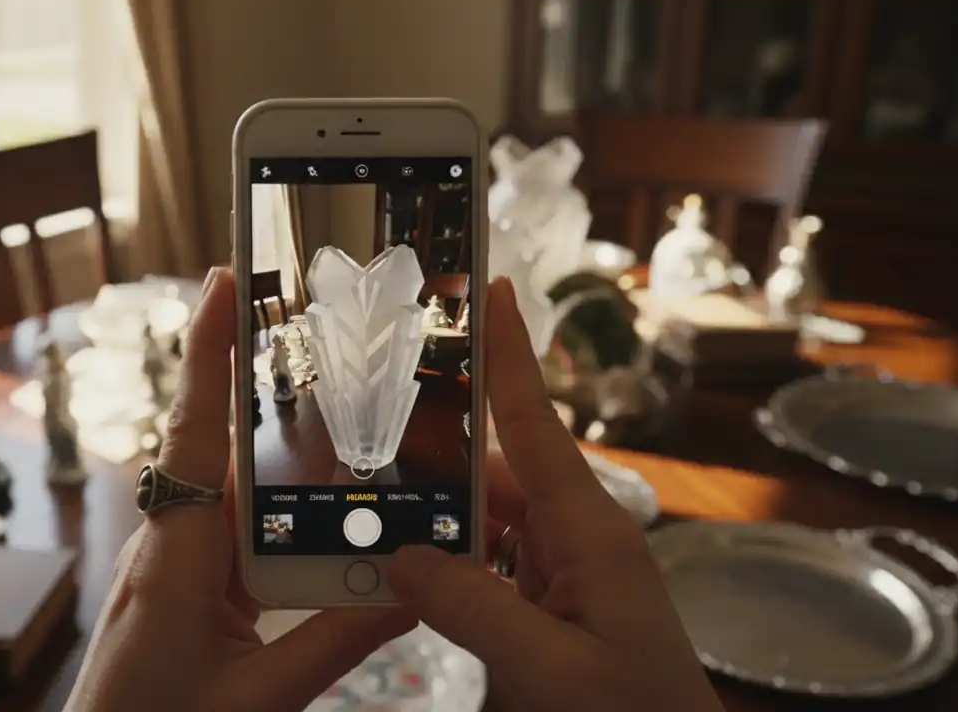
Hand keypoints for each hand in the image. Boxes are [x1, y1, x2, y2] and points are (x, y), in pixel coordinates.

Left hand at [67, 268, 415, 711]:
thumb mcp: (260, 698)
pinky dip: (280, 514)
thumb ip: (337, 640)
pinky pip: (236, 535)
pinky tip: (322, 519)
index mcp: (175, 558)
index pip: (194, 431)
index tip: (223, 280)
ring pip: (232, 491)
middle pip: (221, 445)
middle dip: (262, 387)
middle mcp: (169, 547)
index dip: (207, 351)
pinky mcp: (184, 594)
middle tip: (317, 333)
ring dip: (280, 455)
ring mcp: (173, 569)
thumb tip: (411, 585)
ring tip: (341, 417)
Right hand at [386, 277, 723, 711]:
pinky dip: (451, 560)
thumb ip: (474, 611)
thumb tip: (400, 557)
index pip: (535, 424)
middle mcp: (579, 535)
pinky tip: (407, 564)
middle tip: (367, 417)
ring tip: (367, 496)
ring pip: (489, 520)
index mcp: (590, 530)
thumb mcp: (552, 669)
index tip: (490, 287)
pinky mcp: (558, 604)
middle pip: (497, 470)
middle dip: (437, 447)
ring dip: (436, 514)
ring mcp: (570, 570)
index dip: (509, 355)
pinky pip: (494, 563)